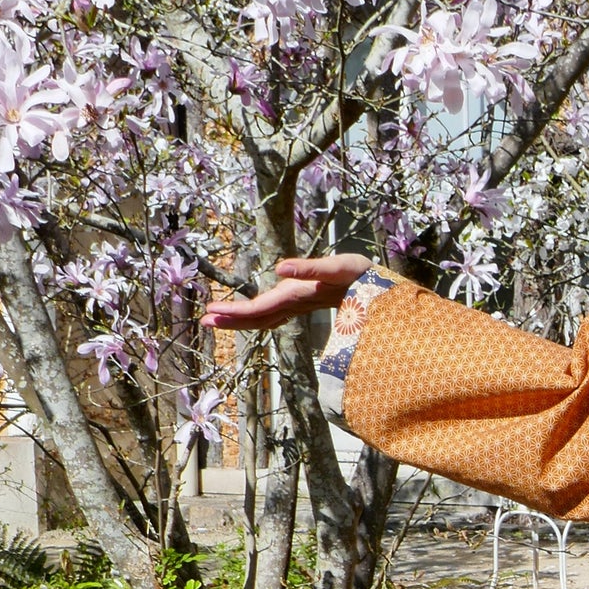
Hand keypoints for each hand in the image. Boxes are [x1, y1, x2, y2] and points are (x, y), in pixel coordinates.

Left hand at [203, 254, 373, 331]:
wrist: (383, 292)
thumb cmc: (365, 277)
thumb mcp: (340, 267)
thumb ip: (311, 268)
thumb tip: (280, 269)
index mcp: (298, 296)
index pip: (260, 309)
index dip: (235, 312)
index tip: (211, 312)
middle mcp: (296, 303)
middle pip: (258, 317)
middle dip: (231, 319)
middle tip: (204, 321)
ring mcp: (300, 305)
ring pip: (266, 317)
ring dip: (241, 319)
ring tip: (217, 318)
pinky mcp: (305, 301)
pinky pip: (276, 313)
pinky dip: (258, 314)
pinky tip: (250, 314)